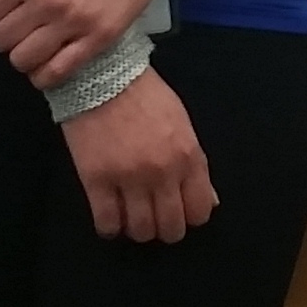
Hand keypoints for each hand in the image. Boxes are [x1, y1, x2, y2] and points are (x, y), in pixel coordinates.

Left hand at [0, 0, 204, 86]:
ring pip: (24, 59)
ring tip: (29, 44)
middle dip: (1, 35)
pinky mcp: (99, 38)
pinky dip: (44, 75)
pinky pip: (59, 72)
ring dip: (20, 55)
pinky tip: (45, 65)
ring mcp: (74, 23)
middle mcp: (48, 1)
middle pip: (1, 40)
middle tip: (13, 27)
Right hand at [62, 68, 217, 243]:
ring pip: (141, 231)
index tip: (178, 210)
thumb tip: (210, 200)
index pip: (200, 211)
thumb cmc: (145, 95)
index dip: (189, 216)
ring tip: (131, 215)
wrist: (101, 75)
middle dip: (165, 228)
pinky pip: (107, 223)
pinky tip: (110, 217)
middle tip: (154, 216)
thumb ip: (196, 165)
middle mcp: (162, 172)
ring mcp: (128, 179)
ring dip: (138, 229)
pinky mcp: (96, 180)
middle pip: (171, 228)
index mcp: (188, 156)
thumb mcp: (182, 124)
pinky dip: (110, 227)